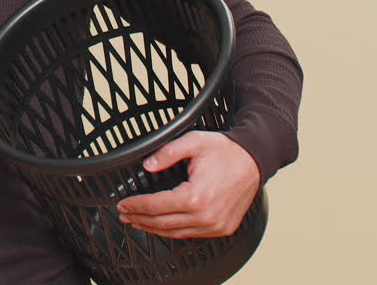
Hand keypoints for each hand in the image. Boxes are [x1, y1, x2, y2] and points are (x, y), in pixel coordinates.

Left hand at [116, 131, 259, 238]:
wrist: (254, 160)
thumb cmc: (226, 151)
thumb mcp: (193, 142)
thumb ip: (166, 153)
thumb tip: (147, 166)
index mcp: (195, 196)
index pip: (155, 206)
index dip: (135, 205)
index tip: (123, 204)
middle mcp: (205, 216)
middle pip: (162, 223)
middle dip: (139, 219)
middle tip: (124, 214)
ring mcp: (215, 225)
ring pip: (175, 233)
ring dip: (153, 229)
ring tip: (138, 222)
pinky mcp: (222, 228)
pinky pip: (191, 234)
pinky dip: (173, 231)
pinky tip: (162, 226)